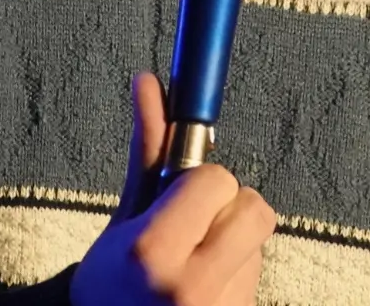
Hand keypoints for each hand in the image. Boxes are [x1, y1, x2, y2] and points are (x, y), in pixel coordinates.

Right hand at [71, 73, 274, 305]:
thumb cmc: (110, 282)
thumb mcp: (123, 218)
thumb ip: (148, 152)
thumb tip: (148, 83)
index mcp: (155, 250)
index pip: (217, 180)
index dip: (199, 181)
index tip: (178, 196)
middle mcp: (192, 286)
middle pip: (254, 211)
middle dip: (229, 208)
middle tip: (195, 226)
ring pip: (259, 244)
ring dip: (235, 242)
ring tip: (195, 261)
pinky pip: (257, 276)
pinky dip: (237, 273)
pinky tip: (206, 287)